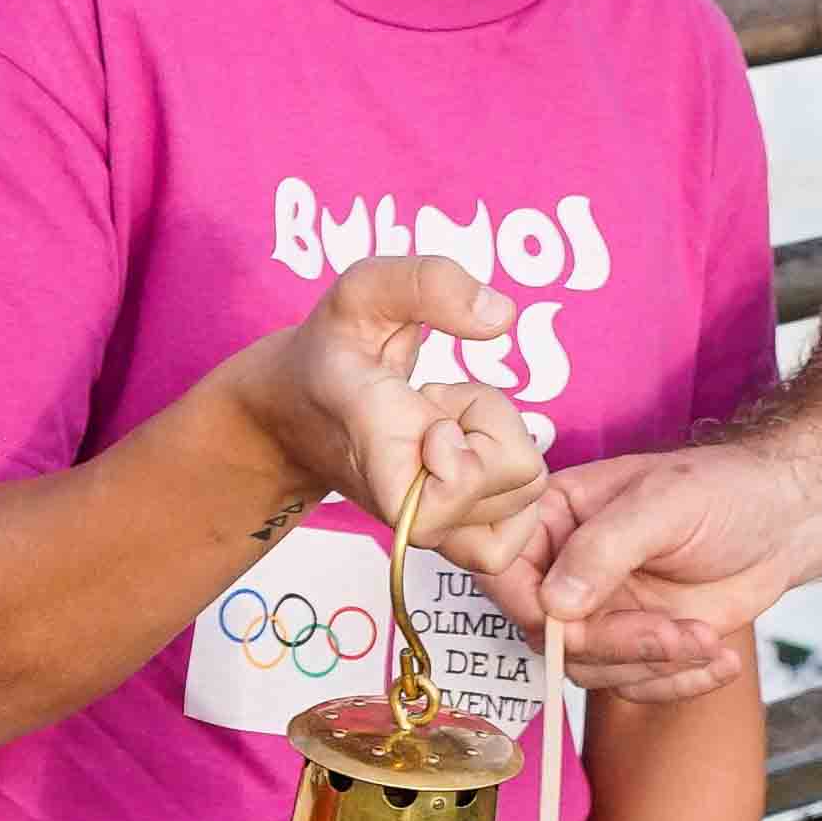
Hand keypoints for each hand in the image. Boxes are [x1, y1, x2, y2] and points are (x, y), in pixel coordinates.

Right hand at [250, 257, 562, 620]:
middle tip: (439, 400)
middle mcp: (403, 499)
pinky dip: (515, 487)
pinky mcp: (448, 536)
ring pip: (527, 491)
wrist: (293, 415)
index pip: (439, 497)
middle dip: (495, 421)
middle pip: (519, 475)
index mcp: (375, 436)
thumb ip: (427, 284)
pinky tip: (477, 454)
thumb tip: (501, 316)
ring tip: (447, 422)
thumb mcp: (363, 291)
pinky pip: (519, 531)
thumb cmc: (332, 350)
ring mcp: (428, 526)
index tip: (429, 406)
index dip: (462, 458)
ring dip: (500, 445)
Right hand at [518, 427, 821, 703]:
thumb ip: (605, 548)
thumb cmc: (726, 490)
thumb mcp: (665, 503)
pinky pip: (635, 686)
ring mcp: (600, 611)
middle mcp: (567, 570)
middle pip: (550, 633)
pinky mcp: (637, 645)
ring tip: (707, 639)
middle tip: (674, 633)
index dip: (525, 604)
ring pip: (591, 669)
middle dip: (615, 644)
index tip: (563, 623)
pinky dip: (678, 684)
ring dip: (654, 665)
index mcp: (556, 518)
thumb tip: (554, 605)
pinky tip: (719, 660)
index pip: (504, 568)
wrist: (786, 520)